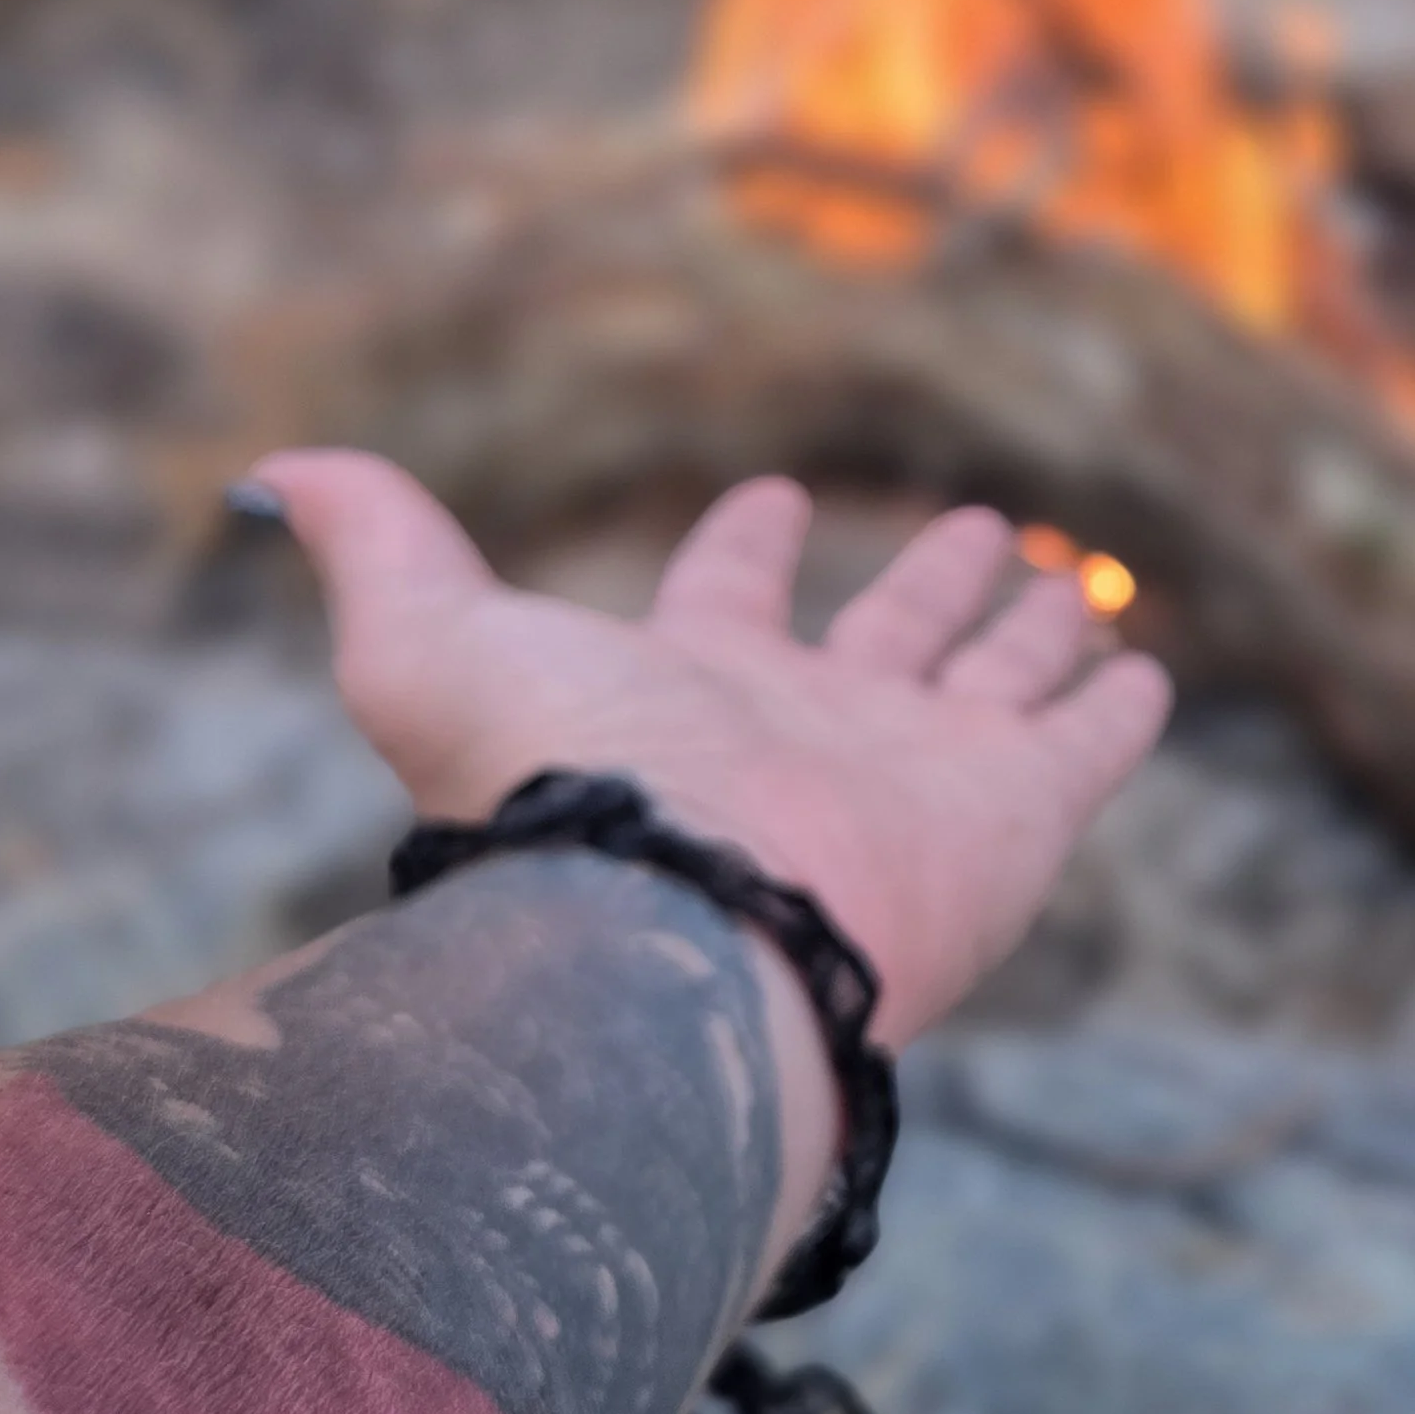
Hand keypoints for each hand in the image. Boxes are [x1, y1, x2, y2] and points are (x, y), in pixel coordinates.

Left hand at [248, 453, 1172, 1048]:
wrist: (687, 938)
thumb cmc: (561, 794)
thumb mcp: (429, 643)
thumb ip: (373, 545)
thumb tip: (269, 475)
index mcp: (695, 686)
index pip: (729, 601)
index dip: (749, 548)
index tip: (770, 497)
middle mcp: (813, 730)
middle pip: (885, 642)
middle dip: (927, 588)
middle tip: (975, 529)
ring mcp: (920, 774)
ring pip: (994, 686)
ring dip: (1032, 633)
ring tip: (1074, 583)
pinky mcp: (1016, 815)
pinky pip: (1085, 749)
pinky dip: (1117, 712)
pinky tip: (1145, 676)